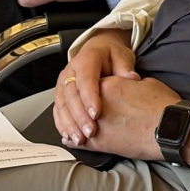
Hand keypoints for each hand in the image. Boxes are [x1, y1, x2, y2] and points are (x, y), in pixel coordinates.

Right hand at [53, 30, 136, 145]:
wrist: (98, 51)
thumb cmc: (110, 55)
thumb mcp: (121, 56)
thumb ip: (125, 67)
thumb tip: (132, 78)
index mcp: (86, 60)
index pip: (86, 79)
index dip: (90, 97)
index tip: (97, 114)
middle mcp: (71, 71)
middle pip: (72, 95)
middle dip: (80, 116)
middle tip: (90, 132)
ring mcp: (63, 84)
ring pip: (62, 105)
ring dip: (70, 124)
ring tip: (80, 139)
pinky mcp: (61, 95)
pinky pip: (57, 111)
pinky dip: (62, 125)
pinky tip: (69, 136)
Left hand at [80, 75, 185, 162]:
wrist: (169, 128)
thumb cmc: (162, 106)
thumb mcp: (146, 84)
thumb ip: (130, 84)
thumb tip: (129, 86)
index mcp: (109, 84)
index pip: (91, 84)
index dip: (94, 91)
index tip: (98, 97)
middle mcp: (98, 102)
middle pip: (80, 103)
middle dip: (80, 108)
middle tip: (84, 114)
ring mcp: (97, 123)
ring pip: (75, 122)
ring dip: (73, 125)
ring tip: (72, 129)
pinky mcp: (100, 143)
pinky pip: (79, 141)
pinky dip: (73, 140)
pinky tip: (71, 140)